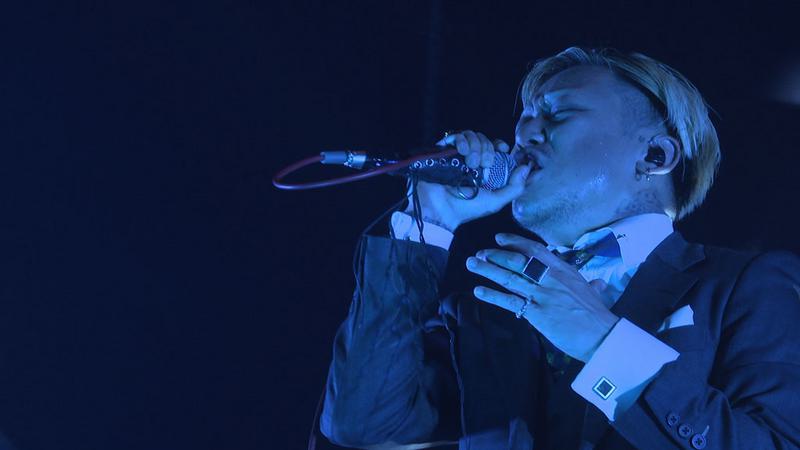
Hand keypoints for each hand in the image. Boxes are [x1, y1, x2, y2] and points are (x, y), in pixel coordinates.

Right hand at [404, 130, 532, 231]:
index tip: (504, 149)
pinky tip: (462, 152)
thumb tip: (527, 167)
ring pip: (472, 135)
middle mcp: (470, 160)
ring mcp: (456, 155)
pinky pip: (456, 135)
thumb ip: (515, 187)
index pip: (495, 149)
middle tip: (483, 165)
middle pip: (486, 141)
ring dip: (476, 147)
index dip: (500, 146)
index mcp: (483, 170)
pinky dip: (462, 140)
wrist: (440, 209)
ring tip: (470, 163)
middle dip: (488, 150)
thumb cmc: (467, 208)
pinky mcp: (443, 150)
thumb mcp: (496, 201)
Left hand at [465, 233, 619, 362]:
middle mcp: (550, 278)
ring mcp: (541, 294)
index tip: (499, 238)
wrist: (601, 335)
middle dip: (495, 255)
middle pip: (517, 261)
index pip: (534, 249)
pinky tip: (478, 291)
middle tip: (480, 253)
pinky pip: (510, 301)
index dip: (514, 242)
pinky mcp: (536, 312)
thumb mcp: (594, 294)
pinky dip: (492, 295)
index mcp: (564, 270)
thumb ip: (592, 286)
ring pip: (510, 277)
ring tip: (471, 264)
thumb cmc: (598, 316)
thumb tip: (599, 284)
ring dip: (488, 269)